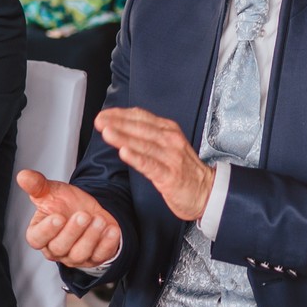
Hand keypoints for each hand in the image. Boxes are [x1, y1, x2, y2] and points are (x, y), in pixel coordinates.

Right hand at [17, 169, 121, 267]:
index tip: (58, 216)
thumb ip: (37, 185)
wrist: (90, 208)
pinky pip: (100, 256)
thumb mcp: (51, 191)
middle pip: (59, 247)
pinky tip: (111, 229)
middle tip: (83, 215)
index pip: (36, 239)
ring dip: (91, 237)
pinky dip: (107, 243)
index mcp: (40, 234)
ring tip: (98, 219)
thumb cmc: (67, 204)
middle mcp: (56, 249)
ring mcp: (75, 256)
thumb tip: (23, 176)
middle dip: (73, 231)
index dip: (47, 230)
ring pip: (79, 254)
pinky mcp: (95, 258)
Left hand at [93, 107, 216, 221]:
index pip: (142, 116)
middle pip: (140, 128)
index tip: (104, 114)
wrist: (207, 191)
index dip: (121, 114)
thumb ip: (148, 136)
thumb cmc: (184, 170)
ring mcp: (171, 157)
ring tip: (107, 132)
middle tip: (100, 121)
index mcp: (168, 130)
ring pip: (143, 144)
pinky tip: (124, 153)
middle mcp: (170, 140)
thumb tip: (122, 127)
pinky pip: (150, 165)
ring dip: (123, 137)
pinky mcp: (170, 175)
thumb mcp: (168, 145)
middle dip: (117, 123)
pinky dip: (137, 158)